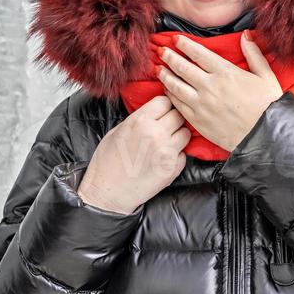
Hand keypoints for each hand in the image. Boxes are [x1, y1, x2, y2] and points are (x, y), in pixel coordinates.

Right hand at [77, 95, 190, 213]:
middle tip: (165, 126)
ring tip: (166, 142)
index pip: (165, 101)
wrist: (108, 192)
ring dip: (178, 135)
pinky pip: (184, 153)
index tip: (161, 111)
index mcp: (140, 121)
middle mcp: (156, 134)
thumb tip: (154, 111)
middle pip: (178, 115)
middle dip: (173, 119)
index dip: (163, 106)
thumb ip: (139, 119)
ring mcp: (167, 151)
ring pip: (185, 133)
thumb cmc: (108, 162)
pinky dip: (177, 154)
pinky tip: (164, 158)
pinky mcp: (173, 168)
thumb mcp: (118, 131)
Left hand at [157, 31, 284, 151]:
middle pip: (183, 68)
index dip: (185, 44)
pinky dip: (170, 95)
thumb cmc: (268, 106)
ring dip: (165, 75)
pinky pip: (179, 105)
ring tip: (158, 69)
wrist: (265, 136)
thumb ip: (253, 54)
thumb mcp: (266, 75)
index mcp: (225, 72)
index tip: (176, 39)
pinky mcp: (198, 120)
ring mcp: (201, 104)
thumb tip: (246, 35)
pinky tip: (167, 90)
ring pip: (176, 86)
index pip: (199, 53)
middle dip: (170, 57)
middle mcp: (210, 86)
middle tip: (161, 51)